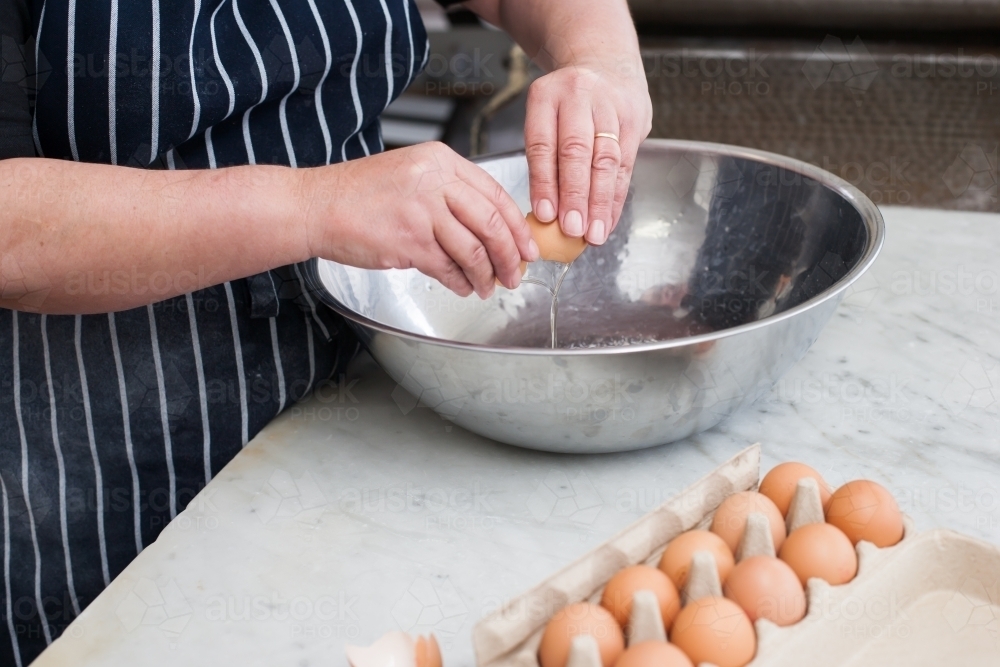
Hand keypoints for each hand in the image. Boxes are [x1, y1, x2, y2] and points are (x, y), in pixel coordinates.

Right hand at [304, 142, 538, 298]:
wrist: (314, 205)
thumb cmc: (358, 194)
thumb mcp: (410, 174)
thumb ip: (448, 192)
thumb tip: (489, 226)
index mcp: (439, 161)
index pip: (495, 193)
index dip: (517, 225)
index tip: (527, 246)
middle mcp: (434, 181)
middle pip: (492, 223)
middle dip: (510, 255)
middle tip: (516, 274)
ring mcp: (421, 211)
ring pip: (474, 250)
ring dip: (486, 275)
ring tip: (488, 287)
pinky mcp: (408, 242)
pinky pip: (448, 268)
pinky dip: (461, 282)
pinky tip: (463, 287)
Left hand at [524, 62, 651, 244]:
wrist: (606, 64)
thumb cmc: (568, 104)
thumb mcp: (545, 117)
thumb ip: (543, 158)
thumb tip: (546, 213)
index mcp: (546, 96)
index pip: (543, 144)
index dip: (544, 182)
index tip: (546, 215)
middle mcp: (579, 95)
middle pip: (577, 151)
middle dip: (575, 195)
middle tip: (572, 229)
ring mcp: (610, 105)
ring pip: (606, 160)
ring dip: (600, 202)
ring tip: (594, 233)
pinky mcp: (635, 118)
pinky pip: (625, 164)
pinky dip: (616, 197)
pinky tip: (609, 219)